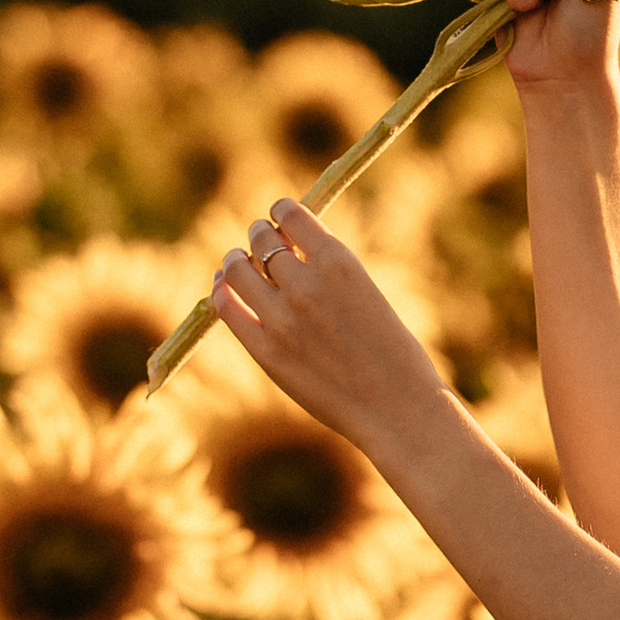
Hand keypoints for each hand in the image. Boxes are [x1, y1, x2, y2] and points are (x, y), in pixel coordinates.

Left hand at [210, 201, 441, 449]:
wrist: (397, 407)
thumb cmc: (393, 353)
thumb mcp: (367, 293)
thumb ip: (328, 271)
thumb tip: (289, 248)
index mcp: (339, 261)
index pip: (290, 214)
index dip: (281, 212)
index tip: (279, 217)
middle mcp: (306, 284)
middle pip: (262, 240)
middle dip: (260, 235)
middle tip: (260, 240)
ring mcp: (282, 319)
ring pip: (236, 269)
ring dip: (235, 260)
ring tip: (237, 262)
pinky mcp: (266, 352)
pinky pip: (227, 308)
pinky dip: (221, 291)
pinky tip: (224, 288)